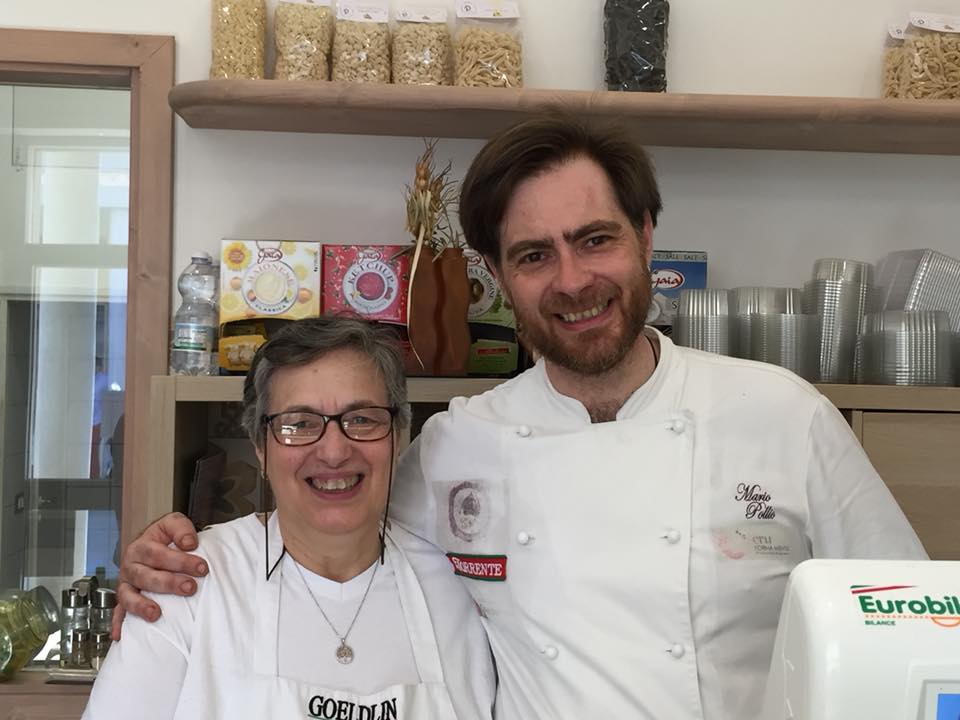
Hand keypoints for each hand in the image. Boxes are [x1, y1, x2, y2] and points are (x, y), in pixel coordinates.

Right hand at [112, 512, 207, 640]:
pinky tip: (120, 634)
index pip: (158, 553)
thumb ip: (181, 528)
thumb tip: (189, 543)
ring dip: (141, 605)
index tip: (202, 567)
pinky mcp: (124, 598)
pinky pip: (117, 612)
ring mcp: (126, 584)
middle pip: (145, 575)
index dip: (180, 560)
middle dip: (169, 583)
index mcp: (142, 546)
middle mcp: (130, 565)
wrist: (150, 544)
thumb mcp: (172, 523)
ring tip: (156, 614)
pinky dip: (118, 623)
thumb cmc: (164, 537)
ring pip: (128, 596)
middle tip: (190, 587)